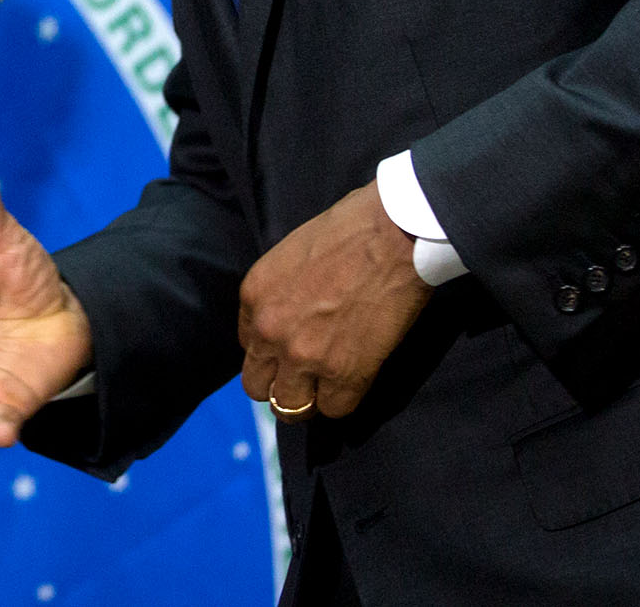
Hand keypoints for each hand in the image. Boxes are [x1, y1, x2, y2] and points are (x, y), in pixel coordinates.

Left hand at [238, 180, 430, 418]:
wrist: (390, 233)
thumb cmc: (348, 230)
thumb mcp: (289, 255)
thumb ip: (280, 294)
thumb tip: (290, 318)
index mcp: (253, 296)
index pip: (249, 346)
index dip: (272, 351)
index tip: (292, 349)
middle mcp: (270, 330)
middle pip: (257, 386)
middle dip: (279, 384)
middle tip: (304, 377)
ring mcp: (304, 356)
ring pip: (290, 407)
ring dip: (308, 400)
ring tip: (327, 387)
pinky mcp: (345, 373)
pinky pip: (334, 410)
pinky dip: (343, 400)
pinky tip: (355, 381)